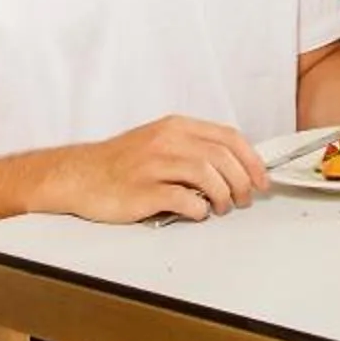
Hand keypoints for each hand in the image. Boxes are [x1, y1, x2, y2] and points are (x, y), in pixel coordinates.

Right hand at [50, 116, 268, 224]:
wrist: (78, 175)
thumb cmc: (120, 163)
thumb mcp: (159, 142)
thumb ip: (193, 149)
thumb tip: (234, 169)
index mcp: (176, 127)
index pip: (228, 137)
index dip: (252, 160)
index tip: (261, 179)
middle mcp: (167, 141)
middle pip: (222, 157)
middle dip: (242, 181)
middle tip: (244, 199)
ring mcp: (153, 164)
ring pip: (207, 174)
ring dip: (224, 196)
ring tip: (223, 208)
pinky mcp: (142, 190)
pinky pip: (182, 199)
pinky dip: (198, 209)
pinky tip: (198, 213)